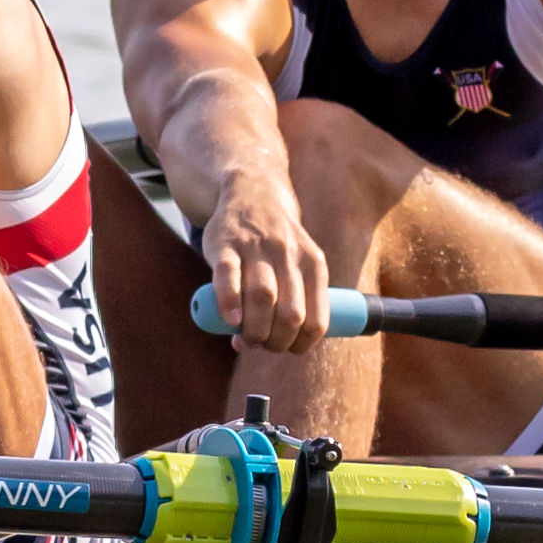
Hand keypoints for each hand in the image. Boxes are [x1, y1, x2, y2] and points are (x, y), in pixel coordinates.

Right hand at [206, 179, 340, 358]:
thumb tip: (263, 345)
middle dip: (276, 341)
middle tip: (262, 344)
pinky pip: (228, 276)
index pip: (316, 319)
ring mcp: (257, 247)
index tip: (286, 349)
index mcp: (314, 264)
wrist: (252, 193)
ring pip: (263, 296)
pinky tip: (230, 320)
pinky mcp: (225, 243)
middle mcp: (288, 254)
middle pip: (290, 313)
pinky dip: (229, 302)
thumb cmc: (277, 245)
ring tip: (245, 339)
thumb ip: (288, 303)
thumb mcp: (299, 264)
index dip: (301, 344)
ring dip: (254, 329)